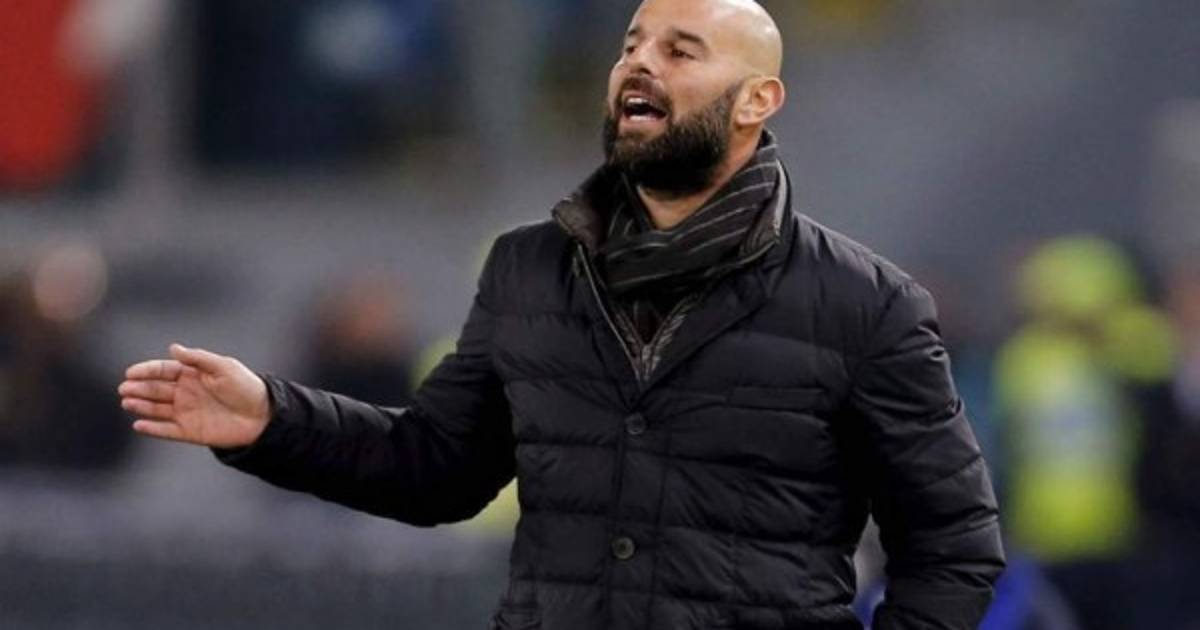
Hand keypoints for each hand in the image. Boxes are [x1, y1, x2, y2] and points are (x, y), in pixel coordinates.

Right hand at [119, 344, 269, 447]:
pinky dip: (153, 428)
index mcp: (193, 375)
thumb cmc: (246, 387)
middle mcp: (186, 393)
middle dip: (139, 388)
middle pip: (156, 389)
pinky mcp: (190, 431)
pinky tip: (139, 424)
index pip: (164, 370)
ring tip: (127, 402)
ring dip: (141, 406)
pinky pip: (167, 430)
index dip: (147, 371)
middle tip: (125, 388)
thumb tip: (173, 348)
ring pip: (157, 409)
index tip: (131, 372)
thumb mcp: (224, 367)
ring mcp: (187, 412)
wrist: (263, 416)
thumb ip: (199, 359)